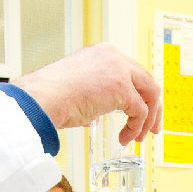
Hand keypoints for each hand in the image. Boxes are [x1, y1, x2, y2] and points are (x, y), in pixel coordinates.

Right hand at [8, 43, 162, 142]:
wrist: (39, 99)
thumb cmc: (47, 97)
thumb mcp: (75, 90)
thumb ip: (92, 97)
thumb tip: (96, 115)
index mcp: (102, 54)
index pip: (131, 72)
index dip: (139, 94)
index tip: (140, 112)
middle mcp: (113, 56)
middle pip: (146, 80)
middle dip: (152, 106)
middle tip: (151, 127)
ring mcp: (119, 70)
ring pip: (150, 93)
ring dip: (147, 119)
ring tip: (138, 137)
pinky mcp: (121, 87)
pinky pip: (140, 110)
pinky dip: (136, 127)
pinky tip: (125, 137)